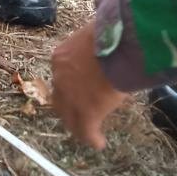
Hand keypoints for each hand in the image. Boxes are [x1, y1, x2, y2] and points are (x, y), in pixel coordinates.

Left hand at [50, 21, 128, 149]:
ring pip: (70, 117)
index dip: (69, 86)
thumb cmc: (111, 32)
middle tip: (77, 114)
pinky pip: (87, 130)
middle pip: (59, 99)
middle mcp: (60, 78)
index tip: (78, 90)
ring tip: (87, 132)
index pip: (61, 77)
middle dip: (67, 108)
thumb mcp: (94, 34)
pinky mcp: (86, 112)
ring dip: (78, 125)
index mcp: (61, 57)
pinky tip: (99, 143)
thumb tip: (103, 35)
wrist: (118, 43)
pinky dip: (92, 138)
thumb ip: (92, 42)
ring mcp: (71, 97)